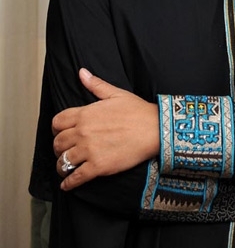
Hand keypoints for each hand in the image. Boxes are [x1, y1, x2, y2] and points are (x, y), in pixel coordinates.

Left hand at [52, 68, 159, 190]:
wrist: (154, 129)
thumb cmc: (138, 111)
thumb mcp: (116, 94)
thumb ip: (96, 85)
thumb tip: (82, 73)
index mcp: (85, 113)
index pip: (57, 122)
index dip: (56, 129)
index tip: (59, 133)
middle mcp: (83, 132)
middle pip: (58, 143)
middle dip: (58, 148)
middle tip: (63, 151)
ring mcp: (89, 150)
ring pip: (63, 161)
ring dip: (62, 166)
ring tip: (65, 168)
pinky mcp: (98, 167)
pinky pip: (76, 177)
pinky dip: (69, 183)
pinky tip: (67, 184)